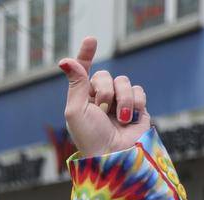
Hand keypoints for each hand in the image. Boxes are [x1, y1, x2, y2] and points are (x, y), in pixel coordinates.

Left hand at [59, 37, 150, 155]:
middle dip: (104, 89)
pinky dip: (135, 103)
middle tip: (102, 108)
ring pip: (124, 81)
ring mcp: (119, 102)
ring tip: (118, 118)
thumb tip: (65, 60)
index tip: (91, 39)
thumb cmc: (90, 136)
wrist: (115, 155)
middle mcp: (100, 98)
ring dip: (121, 99)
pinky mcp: (137, 107)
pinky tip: (130, 118)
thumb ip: (76, 84)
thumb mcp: (76, 110)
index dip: (86, 54)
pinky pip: (138, 90)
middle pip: (105, 75)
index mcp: (82, 98)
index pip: (84, 71)